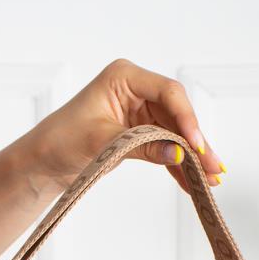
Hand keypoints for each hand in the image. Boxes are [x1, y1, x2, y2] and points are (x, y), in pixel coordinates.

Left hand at [31, 58, 226, 193]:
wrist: (44, 161)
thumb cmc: (62, 140)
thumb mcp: (102, 143)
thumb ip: (142, 147)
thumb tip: (178, 154)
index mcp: (125, 77)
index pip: (167, 93)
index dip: (186, 119)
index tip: (197, 146)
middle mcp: (137, 90)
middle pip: (177, 115)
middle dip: (196, 143)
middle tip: (214, 168)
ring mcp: (140, 113)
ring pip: (175, 134)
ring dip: (192, 158)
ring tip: (211, 180)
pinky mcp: (140, 134)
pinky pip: (165, 149)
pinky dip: (178, 166)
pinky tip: (193, 182)